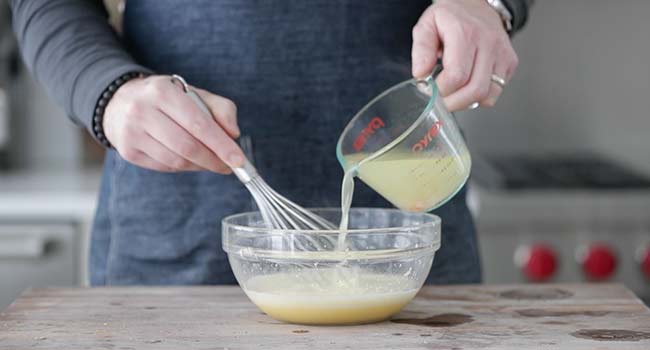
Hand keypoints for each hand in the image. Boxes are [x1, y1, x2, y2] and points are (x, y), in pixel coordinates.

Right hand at [103, 75, 244, 172]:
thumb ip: (221, 109)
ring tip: (210, 161)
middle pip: (188, 147)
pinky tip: (189, 159)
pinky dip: (183, 167)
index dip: (221, 145)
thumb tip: (233, 134)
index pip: (198, 124)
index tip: (239, 160)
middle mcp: (142, 111)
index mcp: (162, 92)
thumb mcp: (194, 94)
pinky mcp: (128, 151)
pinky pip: (165, 167)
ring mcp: (132, 132)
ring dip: (200, 166)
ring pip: (176, 161)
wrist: (120, 102)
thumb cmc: (166, 99)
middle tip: (229, 166)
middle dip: (213, 160)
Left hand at [411, 0, 518, 110]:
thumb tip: (421, 74)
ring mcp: (502, 53)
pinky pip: (496, 92)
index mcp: (465, 33)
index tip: (432, 90)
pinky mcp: (510, 62)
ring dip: (467, 102)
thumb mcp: (427, 26)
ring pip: (488, 95)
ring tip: (455, 93)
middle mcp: (488, 43)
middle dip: (454, 102)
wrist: (476, 5)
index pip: (456, 76)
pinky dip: (481, 97)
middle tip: (442, 100)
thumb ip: (421, 50)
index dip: (441, 91)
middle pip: (475, 90)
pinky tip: (469, 86)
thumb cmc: (450, 17)